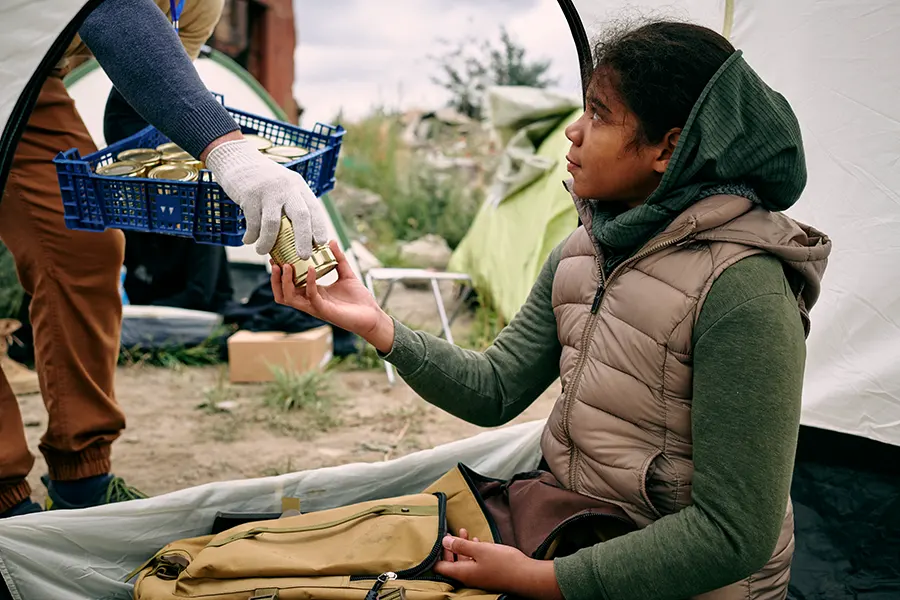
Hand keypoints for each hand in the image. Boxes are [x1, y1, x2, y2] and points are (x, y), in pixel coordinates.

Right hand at [204, 138, 327, 257]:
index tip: (322, 243)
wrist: (238, 158)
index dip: (319, 227)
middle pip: (301, 216)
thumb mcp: (284, 184)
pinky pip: (252, 222)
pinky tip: (248, 240)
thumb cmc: (264, 179)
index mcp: (298, 186)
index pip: (314, 208)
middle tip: (304, 256)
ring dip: (268, 242)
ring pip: (273, 223)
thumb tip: (300, 235)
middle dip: (303, 238)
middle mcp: (287, 187)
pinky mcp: (250, 195)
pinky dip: (251, 235)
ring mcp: (268, 191)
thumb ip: (292, 203)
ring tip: (262, 251)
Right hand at [271, 240, 394, 351]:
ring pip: (290, 298)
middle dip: (275, 279)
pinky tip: (311, 269)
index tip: (276, 257)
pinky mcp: (325, 310)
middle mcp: (310, 301)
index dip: (280, 273)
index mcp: (312, 293)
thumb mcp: (346, 274)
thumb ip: (339, 259)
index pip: (289, 284)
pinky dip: (309, 282)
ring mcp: (316, 307)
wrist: (372, 315)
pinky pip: (311, 296)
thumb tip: (331, 241)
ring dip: (285, 282)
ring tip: (286, 265)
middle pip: (282, 294)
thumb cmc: (359, 299)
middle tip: (275, 262)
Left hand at [435, 535, 563, 599]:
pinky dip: (472, 550)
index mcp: (462, 573)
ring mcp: (478, 576)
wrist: (526, 576)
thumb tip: (444, 540)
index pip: (439, 567)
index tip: (436, 539)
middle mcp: (467, 577)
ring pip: (463, 561)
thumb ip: (461, 545)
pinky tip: (476, 540)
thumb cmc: (503, 563)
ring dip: (461, 546)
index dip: (435, 554)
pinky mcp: (487, 573)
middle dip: (449, 547)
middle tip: (448, 532)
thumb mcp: (480, 550)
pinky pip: (474, 562)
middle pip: (450, 563)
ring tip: (462, 531)